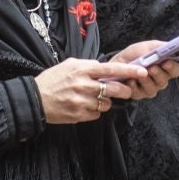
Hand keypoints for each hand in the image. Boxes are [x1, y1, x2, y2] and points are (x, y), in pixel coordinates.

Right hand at [34, 57, 150, 124]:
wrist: (35, 99)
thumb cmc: (52, 80)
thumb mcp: (69, 65)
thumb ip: (88, 65)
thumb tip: (104, 67)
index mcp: (82, 70)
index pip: (111, 69)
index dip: (129, 71)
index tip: (143, 71)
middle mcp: (84, 85)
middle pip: (114, 89)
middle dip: (124, 90)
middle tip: (125, 90)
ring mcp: (82, 101)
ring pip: (107, 104)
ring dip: (106, 102)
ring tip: (94, 98)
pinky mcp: (79, 115)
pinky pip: (97, 114)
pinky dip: (95, 111)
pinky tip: (84, 106)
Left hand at [110, 41, 178, 100]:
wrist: (117, 63)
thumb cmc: (134, 55)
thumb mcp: (146, 47)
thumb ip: (157, 47)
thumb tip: (167, 47)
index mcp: (165, 68)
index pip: (175, 70)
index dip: (172, 67)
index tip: (166, 62)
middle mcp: (159, 80)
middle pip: (164, 81)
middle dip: (158, 74)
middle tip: (152, 68)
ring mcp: (149, 89)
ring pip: (152, 88)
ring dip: (145, 80)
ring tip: (140, 73)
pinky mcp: (138, 95)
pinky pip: (138, 93)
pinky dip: (134, 86)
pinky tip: (130, 80)